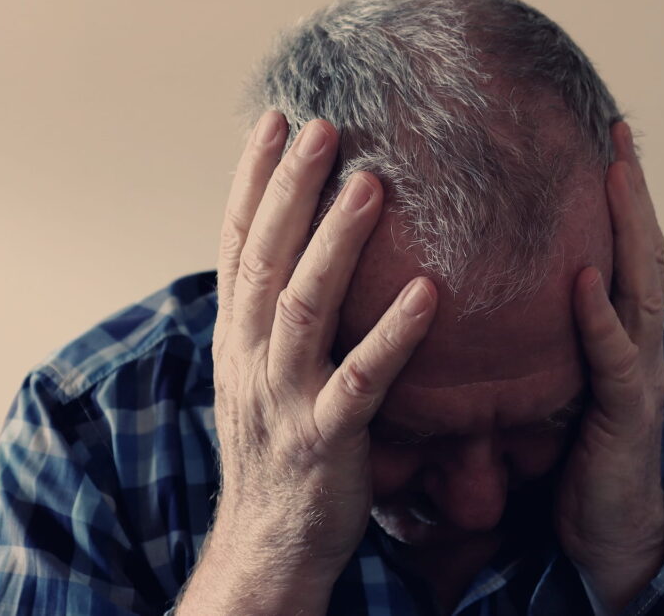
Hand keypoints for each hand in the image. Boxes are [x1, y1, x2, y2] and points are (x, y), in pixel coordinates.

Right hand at [182, 112, 436, 613]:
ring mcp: (284, 398)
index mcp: (236, 336)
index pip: (238, 244)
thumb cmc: (278, 447)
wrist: (269, 542)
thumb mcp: (259, 373)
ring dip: (335, 243)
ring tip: (370, 184)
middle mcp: (250, 357)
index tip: (275, 120)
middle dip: (290, 189)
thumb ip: (273, 313)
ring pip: (304, 308)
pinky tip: (427, 295)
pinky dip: (391, 337)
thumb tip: (299, 248)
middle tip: (323, 126)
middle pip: (267, 259)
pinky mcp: (326, 439)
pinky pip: (361, 382)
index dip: (251, 180)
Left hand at [555, 121, 663, 613]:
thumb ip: (531, 344)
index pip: (617, 254)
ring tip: (616, 172)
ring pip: (640, 291)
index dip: (616, 200)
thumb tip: (476, 299)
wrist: (600, 539)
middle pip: (640, 255)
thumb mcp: (548, 388)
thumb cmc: (569, 462)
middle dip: (633, 192)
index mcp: (615, 338)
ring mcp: (637, 377)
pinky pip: (612, 362)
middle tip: (618, 133)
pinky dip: (600, 320)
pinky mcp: (625, 417)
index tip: (600, 142)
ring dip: (631, 230)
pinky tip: (584, 282)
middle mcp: (636, 347)